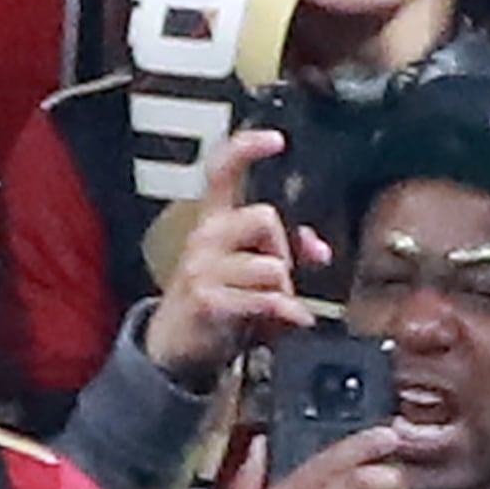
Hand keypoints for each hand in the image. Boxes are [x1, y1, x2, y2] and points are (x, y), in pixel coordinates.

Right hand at [141, 127, 313, 385]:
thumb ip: (284, 253)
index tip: (275, 139)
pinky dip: (288, 314)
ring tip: (275, 307)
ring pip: (272, 265)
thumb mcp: (246, 274)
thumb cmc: (214, 305)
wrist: (172, 349)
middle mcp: (205, 238)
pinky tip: (291, 321)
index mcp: (213, 223)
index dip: (248, 149)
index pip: (223, 172)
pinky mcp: (209, 300)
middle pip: (265, 218)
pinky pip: (267, 299)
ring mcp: (203, 268)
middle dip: (284, 250)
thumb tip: (317, 248)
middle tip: (279, 278)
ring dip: (286, 291)